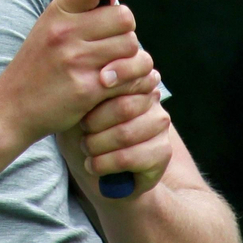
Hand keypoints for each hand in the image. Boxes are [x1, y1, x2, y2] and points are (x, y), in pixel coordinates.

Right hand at [0, 0, 153, 143]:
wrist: (11, 108)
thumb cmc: (37, 66)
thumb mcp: (48, 28)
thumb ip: (78, 13)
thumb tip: (117, 1)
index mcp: (56, 13)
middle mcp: (64, 33)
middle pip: (124, 17)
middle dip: (127, 30)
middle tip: (116, 43)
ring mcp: (76, 61)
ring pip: (131, 47)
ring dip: (130, 57)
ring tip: (115, 64)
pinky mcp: (87, 89)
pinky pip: (129, 77)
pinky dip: (130, 81)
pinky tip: (115, 84)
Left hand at [72, 73, 171, 197]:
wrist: (102, 169)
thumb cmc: (87, 129)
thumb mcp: (80, 106)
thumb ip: (87, 88)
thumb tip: (90, 75)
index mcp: (133, 78)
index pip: (128, 73)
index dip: (116, 74)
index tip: (100, 81)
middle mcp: (152, 98)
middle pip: (124, 107)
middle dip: (94, 123)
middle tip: (83, 132)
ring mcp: (160, 125)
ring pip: (124, 134)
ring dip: (96, 146)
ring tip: (85, 149)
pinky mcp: (162, 152)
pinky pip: (128, 158)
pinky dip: (103, 164)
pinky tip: (92, 165)